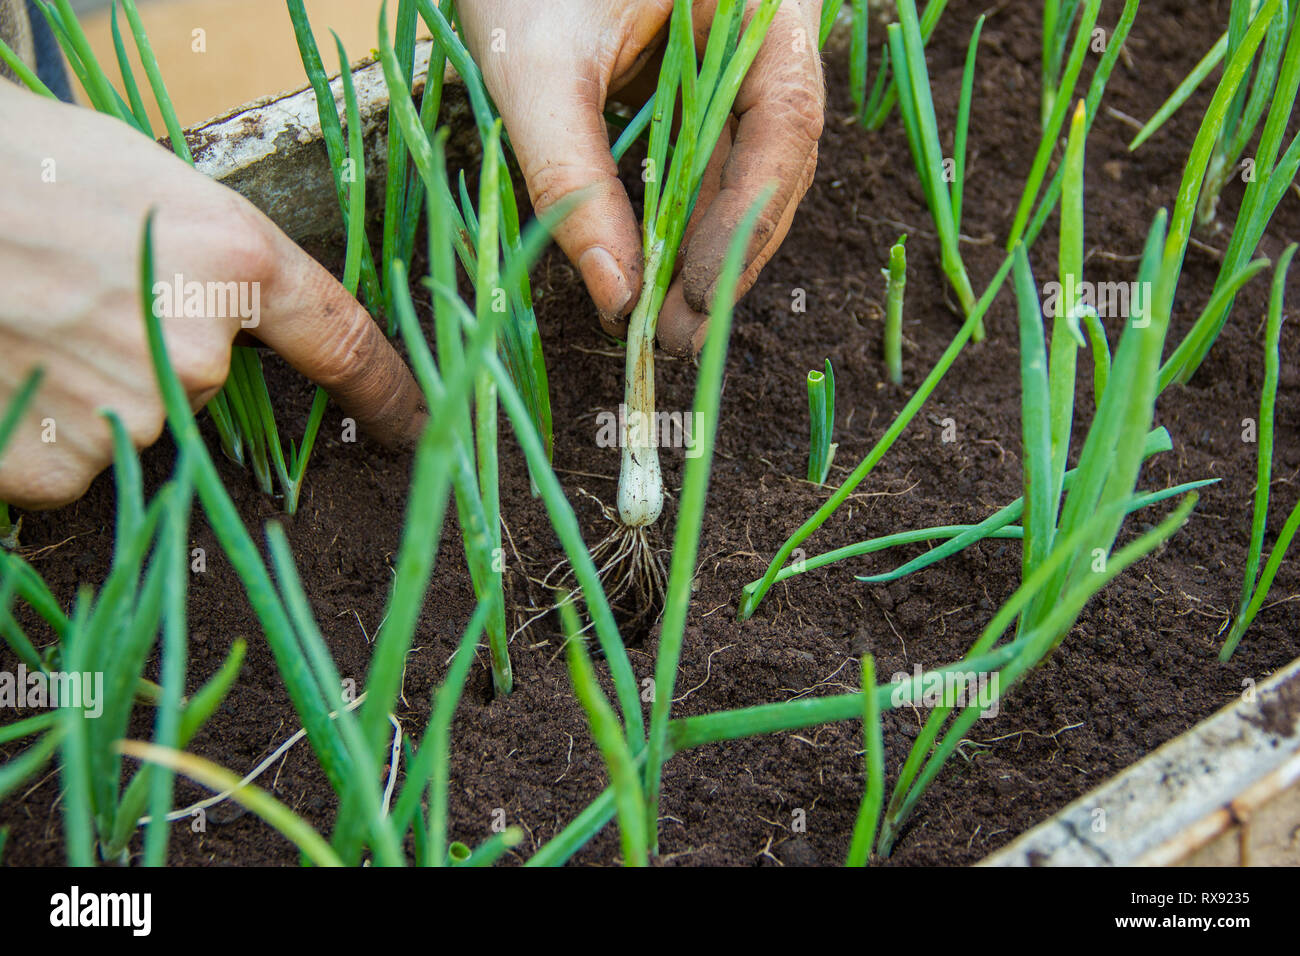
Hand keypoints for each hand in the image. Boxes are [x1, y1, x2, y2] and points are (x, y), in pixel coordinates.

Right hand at [0, 82, 424, 509]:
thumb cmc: (14, 169)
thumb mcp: (138, 180)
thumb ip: (206, 254)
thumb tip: (227, 307)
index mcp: (232, 262)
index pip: (344, 340)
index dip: (388, 387)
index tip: (418, 424)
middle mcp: (197, 349)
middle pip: (201, 379)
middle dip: (147, 349)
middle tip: (70, 294)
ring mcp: (130, 417)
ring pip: (132, 423)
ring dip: (88, 388)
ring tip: (23, 323)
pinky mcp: (60, 468)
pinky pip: (72, 462)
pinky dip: (42, 430)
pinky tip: (7, 373)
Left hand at [459, 0, 823, 352]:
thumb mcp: (536, 69)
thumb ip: (573, 178)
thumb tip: (616, 297)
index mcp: (759, 3)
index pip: (784, 124)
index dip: (747, 220)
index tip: (699, 295)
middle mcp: (764, 32)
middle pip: (771, 159)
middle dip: (725, 251)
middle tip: (677, 334)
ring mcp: (735, 57)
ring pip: (739, 166)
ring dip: (703, 245)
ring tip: (663, 322)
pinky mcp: (697, 80)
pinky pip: (703, 155)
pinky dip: (679, 214)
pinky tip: (655, 270)